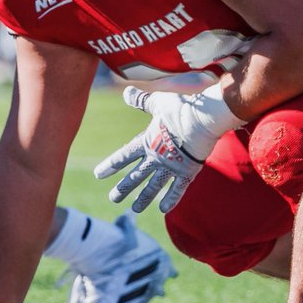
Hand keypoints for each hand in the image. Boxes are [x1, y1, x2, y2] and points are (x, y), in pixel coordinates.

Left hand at [93, 85, 242, 213]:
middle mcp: (156, 157)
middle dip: (124, 188)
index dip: (111, 165)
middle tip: (113, 198)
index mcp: (146, 141)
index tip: (98, 175)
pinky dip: (171, 199)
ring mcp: (171, 167)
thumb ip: (141, 101)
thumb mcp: (157, 102)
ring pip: (154, 187)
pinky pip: (178, 189)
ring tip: (135, 209)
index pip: (124, 156)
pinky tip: (163, 210)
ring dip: (144, 198)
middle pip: (136, 176)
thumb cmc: (180, 108)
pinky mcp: (188, 171)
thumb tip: (126, 92)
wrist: (203, 118)